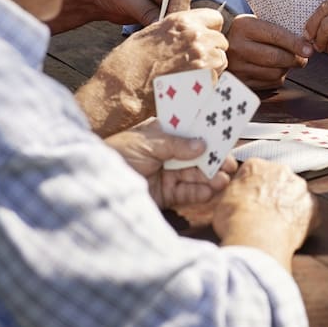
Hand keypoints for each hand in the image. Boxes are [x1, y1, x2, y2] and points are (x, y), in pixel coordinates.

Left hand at [50, 0, 190, 32]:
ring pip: (175, 18)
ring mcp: (164, 1)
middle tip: (164, 39)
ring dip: (168, 29)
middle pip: (181, 8)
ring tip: (158, 42)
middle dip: (173, 22)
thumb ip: (146, 11)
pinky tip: (155, 41)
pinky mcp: (158, 13)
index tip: (166, 28)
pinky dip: (161, 32)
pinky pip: (166, 24)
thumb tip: (162, 26)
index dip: (176, 12)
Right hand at [77, 8, 227, 135]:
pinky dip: (207, 84)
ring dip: (212, 68)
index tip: (204, 39)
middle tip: (194, 62)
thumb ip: (176, 30)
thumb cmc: (129, 63)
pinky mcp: (206, 80)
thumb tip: (188, 32)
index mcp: (182, 21)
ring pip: (222, 60)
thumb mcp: (151, 33)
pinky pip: (217, 79)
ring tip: (191, 76)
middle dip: (212, 50)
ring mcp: (203, 58)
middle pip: (221, 40)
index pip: (215, 17)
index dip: (210, 29)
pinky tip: (190, 87)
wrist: (123, 89)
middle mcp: (196, 36)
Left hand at [105, 117, 235, 206]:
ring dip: (210, 177)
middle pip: (196, 155)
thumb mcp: (147, 143)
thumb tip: (202, 145)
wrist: (96, 185)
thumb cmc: (117, 154)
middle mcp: (167, 153)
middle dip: (213, 159)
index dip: (207, 133)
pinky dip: (199, 192)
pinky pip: (186, 193)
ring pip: (194, 175)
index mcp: (161, 134)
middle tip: (230, 164)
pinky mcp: (165, 195)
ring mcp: (166, 174)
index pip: (189, 131)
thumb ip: (176, 145)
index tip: (226, 135)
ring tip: (223, 179)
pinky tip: (210, 191)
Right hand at [213, 158, 317, 271]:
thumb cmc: (236, 220)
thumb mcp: (221, 201)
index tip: (249, 200)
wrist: (256, 239)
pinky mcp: (312, 207)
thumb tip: (233, 195)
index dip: (251, 188)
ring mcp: (299, 188)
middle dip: (272, 194)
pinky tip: (289, 232)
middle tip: (263, 213)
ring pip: (294, 195)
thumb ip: (232, 191)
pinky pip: (308, 213)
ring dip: (288, 206)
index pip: (255, 171)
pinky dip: (301, 221)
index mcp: (256, 166)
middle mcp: (281, 171)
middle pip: (278, 180)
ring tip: (275, 225)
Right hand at [226, 14, 311, 90]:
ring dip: (287, 69)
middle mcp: (238, 47)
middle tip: (303, 57)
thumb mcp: (255, 22)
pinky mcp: (240, 82)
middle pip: (276, 58)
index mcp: (244, 27)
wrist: (218, 42)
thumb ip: (277, 29)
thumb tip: (305, 43)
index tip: (309, 49)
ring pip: (275, 73)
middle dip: (295, 59)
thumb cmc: (244, 31)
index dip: (295, 44)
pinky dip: (277, 78)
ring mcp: (237, 67)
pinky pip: (268, 84)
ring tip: (287, 62)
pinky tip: (275, 69)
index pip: (275, 36)